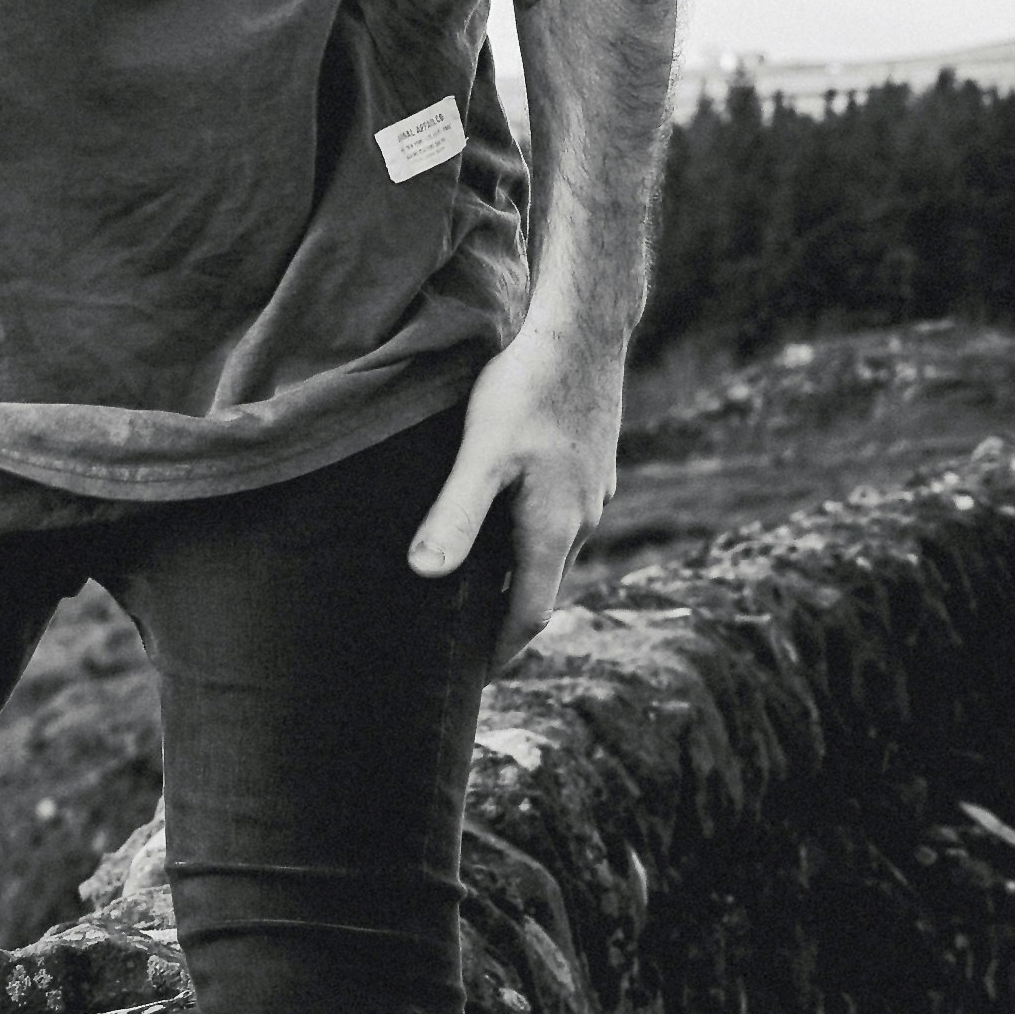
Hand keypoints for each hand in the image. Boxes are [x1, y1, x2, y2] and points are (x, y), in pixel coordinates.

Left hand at [406, 320, 623, 671]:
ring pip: (549, 550)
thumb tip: (424, 575)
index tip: (472, 679)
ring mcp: (590, 492)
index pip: (528, 615)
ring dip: (514, 574)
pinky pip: (555, 517)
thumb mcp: (480, 455)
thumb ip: (454, 515)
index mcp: (554, 531)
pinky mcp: (587, 465)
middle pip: (540, 587)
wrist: (583, 334)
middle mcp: (580, 520)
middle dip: (503, 618)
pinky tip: (496, 517)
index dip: (500, 651)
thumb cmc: (524, 390)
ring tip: (471, 586)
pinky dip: (525, 534)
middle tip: (462, 642)